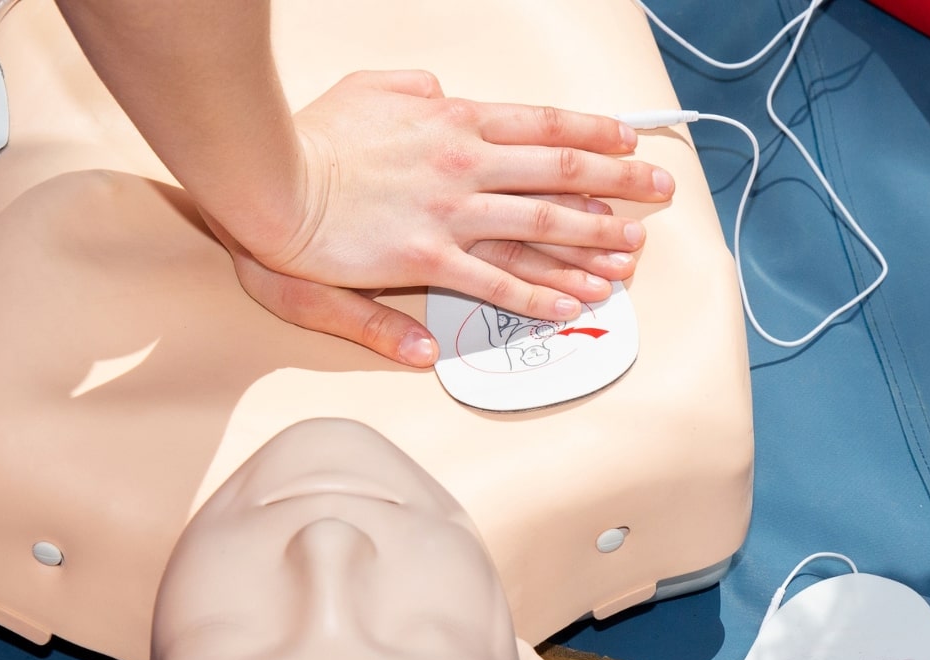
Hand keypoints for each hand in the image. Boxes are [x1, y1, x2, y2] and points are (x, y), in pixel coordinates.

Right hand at [220, 70, 673, 365]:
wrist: (271, 180)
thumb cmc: (312, 137)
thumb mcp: (368, 88)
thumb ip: (413, 87)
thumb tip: (441, 89)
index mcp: (453, 121)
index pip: (541, 126)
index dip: (592, 134)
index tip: (628, 141)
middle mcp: (464, 164)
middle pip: (559, 174)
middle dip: (619, 184)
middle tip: (658, 194)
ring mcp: (449, 214)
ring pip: (541, 228)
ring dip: (593, 243)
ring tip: (631, 256)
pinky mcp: (426, 260)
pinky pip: (497, 281)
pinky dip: (540, 293)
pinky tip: (571, 302)